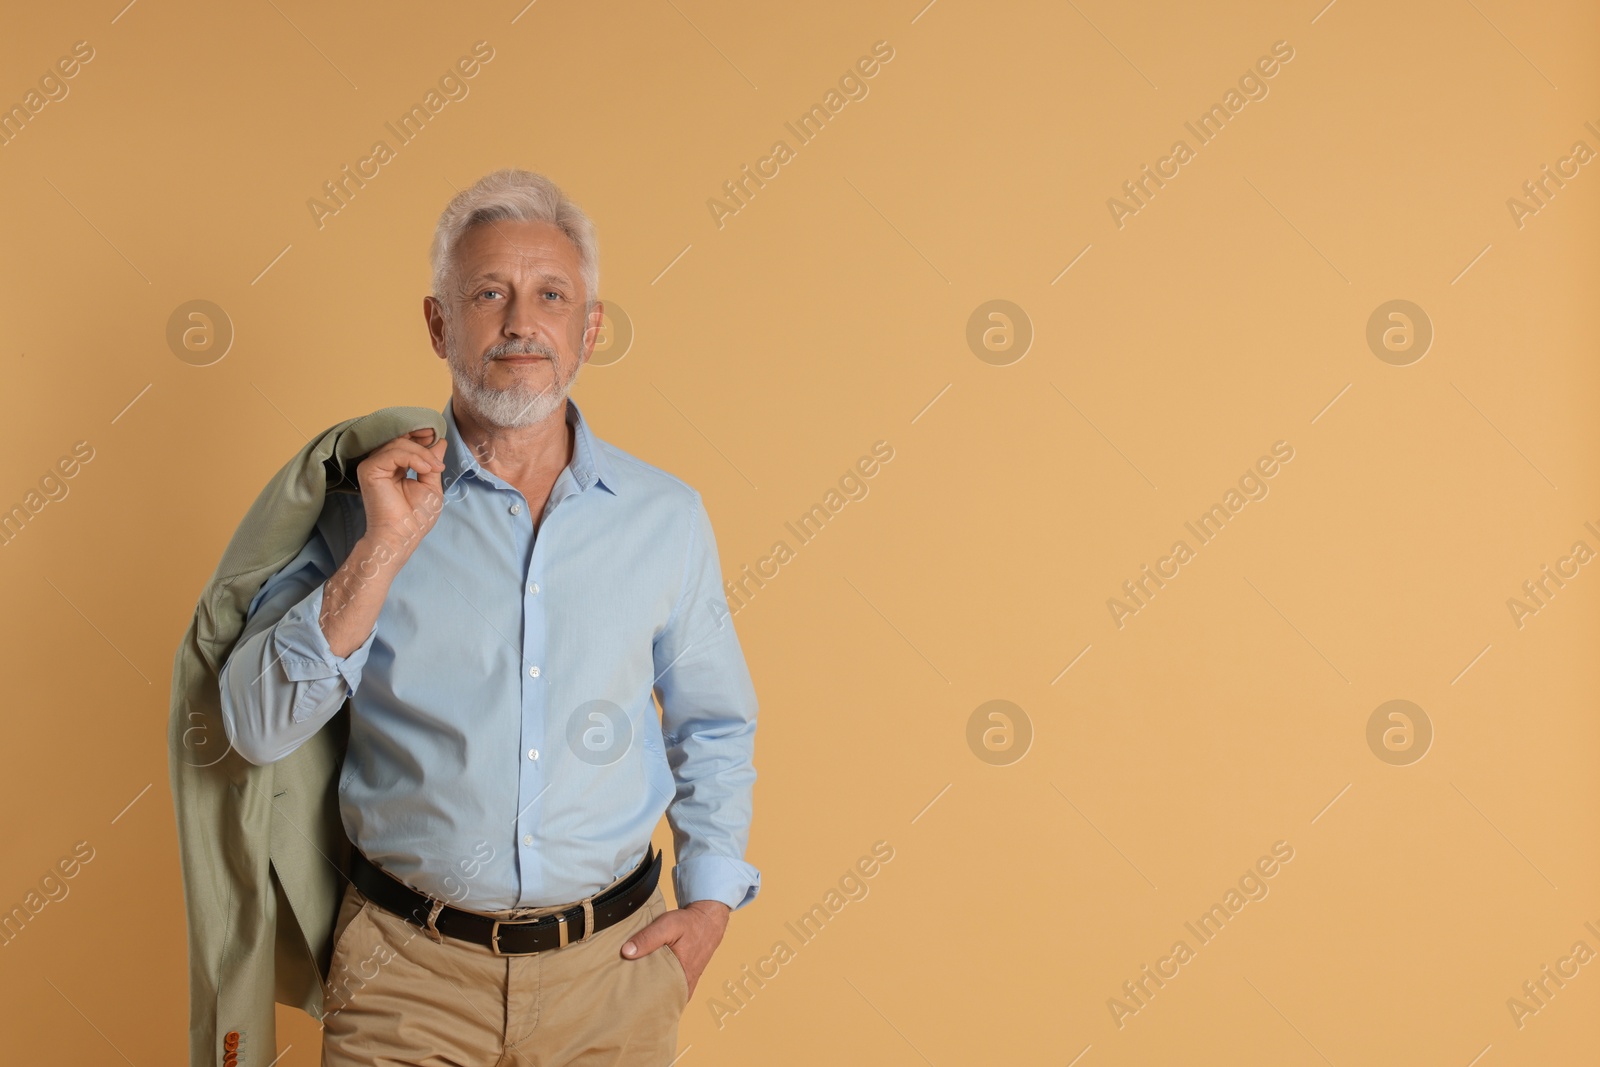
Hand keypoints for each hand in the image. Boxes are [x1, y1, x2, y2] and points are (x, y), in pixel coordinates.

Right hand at [356, 429, 447, 550]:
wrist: (403, 535)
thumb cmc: (416, 517)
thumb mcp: (431, 484)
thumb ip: (432, 461)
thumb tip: (440, 440)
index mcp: (395, 466)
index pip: (405, 439)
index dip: (420, 434)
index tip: (436, 437)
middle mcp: (382, 463)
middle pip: (402, 437)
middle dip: (423, 441)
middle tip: (437, 455)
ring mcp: (373, 465)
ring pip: (399, 443)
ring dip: (422, 453)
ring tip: (434, 469)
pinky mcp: (369, 470)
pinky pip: (393, 453)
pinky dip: (412, 458)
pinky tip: (423, 470)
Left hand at [620, 899, 730, 997]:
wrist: (708, 920)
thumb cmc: (689, 924)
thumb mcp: (667, 925)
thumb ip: (648, 938)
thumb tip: (626, 952)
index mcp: (681, 977)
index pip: (656, 997)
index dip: (638, 996)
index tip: (623, 994)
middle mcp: (684, 985)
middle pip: (658, 999)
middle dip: (642, 997)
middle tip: (624, 993)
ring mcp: (686, 984)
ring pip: (664, 994)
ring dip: (651, 991)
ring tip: (632, 989)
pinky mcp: (685, 980)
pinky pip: (669, 989)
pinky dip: (659, 986)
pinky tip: (647, 982)